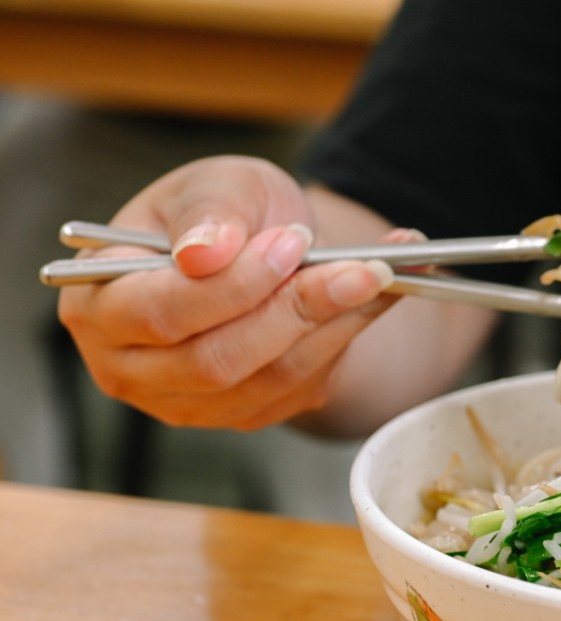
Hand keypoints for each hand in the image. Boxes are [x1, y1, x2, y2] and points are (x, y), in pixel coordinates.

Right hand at [57, 156, 398, 429]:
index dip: (234, 285)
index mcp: (98, 305)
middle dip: (298, 310)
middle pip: (218, 361)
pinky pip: (304, 386)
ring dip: (337, 325)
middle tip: (361, 267)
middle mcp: (131, 368)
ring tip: (380, 272)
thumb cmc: (222, 213)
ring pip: (273, 378)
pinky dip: (349, 337)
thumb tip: (204, 255)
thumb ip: (209, 213)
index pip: (160, 313)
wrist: (261, 246)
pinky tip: (376, 296)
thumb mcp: (215, 185)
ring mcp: (188, 401)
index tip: (294, 244)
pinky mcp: (245, 414)